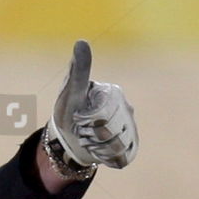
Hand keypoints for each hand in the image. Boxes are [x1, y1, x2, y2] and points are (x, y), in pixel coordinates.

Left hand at [47, 40, 137, 169]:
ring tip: (89, 139)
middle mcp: (126, 108)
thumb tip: (81, 42)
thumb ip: (78, 70)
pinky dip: (107, 157)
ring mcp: (129, 127)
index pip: (105, 114)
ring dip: (98, 148)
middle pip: (111, 131)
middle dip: (92, 136)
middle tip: (82, 130)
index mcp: (114, 93)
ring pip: (117, 145)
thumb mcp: (71, 92)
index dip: (89, 122)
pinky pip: (122, 156)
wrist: (68, 139)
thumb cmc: (68, 112)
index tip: (80, 120)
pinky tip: (98, 150)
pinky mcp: (130, 146)